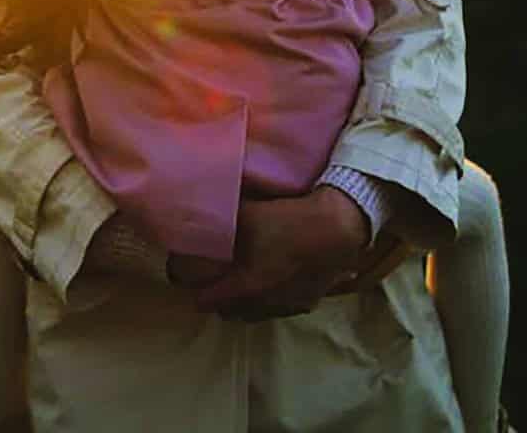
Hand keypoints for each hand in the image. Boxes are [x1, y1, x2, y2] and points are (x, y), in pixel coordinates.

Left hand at [185, 186, 370, 318]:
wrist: (338, 229)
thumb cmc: (289, 222)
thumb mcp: (248, 214)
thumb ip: (220, 218)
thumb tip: (196, 212)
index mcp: (246, 287)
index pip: (207, 302)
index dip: (194, 291)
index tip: (188, 280)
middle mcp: (265, 305)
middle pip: (229, 313)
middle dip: (218, 300)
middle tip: (213, 280)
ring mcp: (288, 307)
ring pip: (255, 314)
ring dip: (244, 303)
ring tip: (241, 283)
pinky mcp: (308, 303)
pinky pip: (278, 310)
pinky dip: (269, 301)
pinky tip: (271, 282)